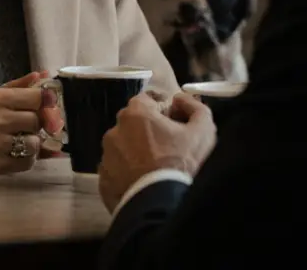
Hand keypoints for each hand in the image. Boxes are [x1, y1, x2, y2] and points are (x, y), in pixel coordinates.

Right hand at [0, 71, 52, 175]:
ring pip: (35, 143)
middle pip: (37, 121)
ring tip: (23, 141)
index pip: (38, 98)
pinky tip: (18, 154)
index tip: (47, 108)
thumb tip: (44, 75)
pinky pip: (27, 163)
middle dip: (37, 125)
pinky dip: (28, 159)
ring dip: (33, 143)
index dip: (47, 104)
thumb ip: (21, 86)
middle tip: (29, 127)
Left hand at [98, 93, 216, 211]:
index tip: (173, 121)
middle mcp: (114, 132)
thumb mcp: (203, 130)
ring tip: (155, 168)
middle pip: (133, 124)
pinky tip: (143, 182)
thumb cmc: (181, 163)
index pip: (147, 100)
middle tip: (167, 147)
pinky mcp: (103, 181)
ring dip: (136, 152)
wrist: (160, 205)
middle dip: (148, 130)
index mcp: (135, 114)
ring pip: (123, 148)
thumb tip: (180, 100)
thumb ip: (194, 107)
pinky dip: (128, 174)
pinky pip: (117, 171)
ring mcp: (106, 158)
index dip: (162, 109)